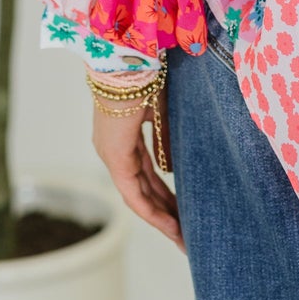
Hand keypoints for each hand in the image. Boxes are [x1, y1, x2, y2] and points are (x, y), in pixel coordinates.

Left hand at [89, 83, 182, 249]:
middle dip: (165, 212)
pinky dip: (152, 212)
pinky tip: (171, 226)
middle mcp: (115, 151)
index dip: (163, 192)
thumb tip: (171, 165)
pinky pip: (134, 195)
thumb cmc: (145, 76)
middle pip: (142, 190)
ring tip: (182, 237)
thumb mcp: (161, 109)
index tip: (181, 208)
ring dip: (160, 219)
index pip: (145, 173)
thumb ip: (166, 137)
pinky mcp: (116, 159)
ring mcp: (113, 156)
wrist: (127, 62)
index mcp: (123, 137)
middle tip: (185, 232)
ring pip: (138, 197)